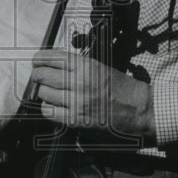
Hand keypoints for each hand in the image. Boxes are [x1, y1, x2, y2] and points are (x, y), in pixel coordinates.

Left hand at [30, 49, 155, 143]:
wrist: (141, 111)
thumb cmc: (122, 89)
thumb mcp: (100, 68)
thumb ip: (76, 67)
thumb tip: (50, 65)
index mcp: (86, 66)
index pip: (51, 57)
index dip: (39, 59)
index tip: (36, 62)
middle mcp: (80, 82)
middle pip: (42, 75)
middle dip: (38, 77)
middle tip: (40, 79)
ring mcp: (77, 101)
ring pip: (43, 94)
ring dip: (44, 94)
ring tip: (52, 95)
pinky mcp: (76, 120)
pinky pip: (49, 112)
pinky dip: (49, 109)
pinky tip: (56, 108)